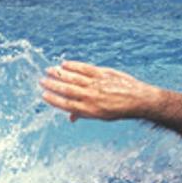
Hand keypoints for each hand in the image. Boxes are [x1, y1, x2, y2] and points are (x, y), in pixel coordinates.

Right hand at [39, 61, 157, 121]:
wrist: (139, 100)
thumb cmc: (119, 109)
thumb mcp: (101, 116)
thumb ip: (84, 114)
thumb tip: (71, 118)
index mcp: (90, 110)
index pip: (67, 105)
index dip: (54, 100)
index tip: (44, 95)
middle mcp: (91, 97)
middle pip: (67, 90)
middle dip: (53, 85)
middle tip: (42, 80)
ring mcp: (97, 84)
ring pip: (74, 77)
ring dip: (60, 73)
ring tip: (49, 70)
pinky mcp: (103, 74)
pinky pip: (85, 68)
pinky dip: (74, 66)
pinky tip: (65, 64)